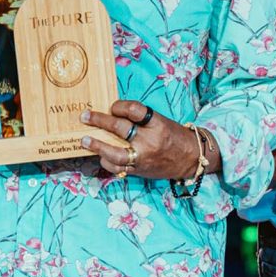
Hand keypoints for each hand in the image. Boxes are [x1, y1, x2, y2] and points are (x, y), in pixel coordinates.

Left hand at [84, 99, 208, 180]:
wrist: (191, 159)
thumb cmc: (174, 137)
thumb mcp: (161, 121)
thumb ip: (140, 119)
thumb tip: (112, 114)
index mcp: (157, 124)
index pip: (134, 109)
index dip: (119, 106)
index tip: (112, 106)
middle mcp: (150, 140)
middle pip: (120, 128)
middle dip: (99, 120)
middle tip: (85, 116)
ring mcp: (143, 157)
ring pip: (116, 152)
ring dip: (97, 145)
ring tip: (84, 140)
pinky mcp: (139, 170)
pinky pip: (118, 168)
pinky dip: (107, 162)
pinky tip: (100, 156)